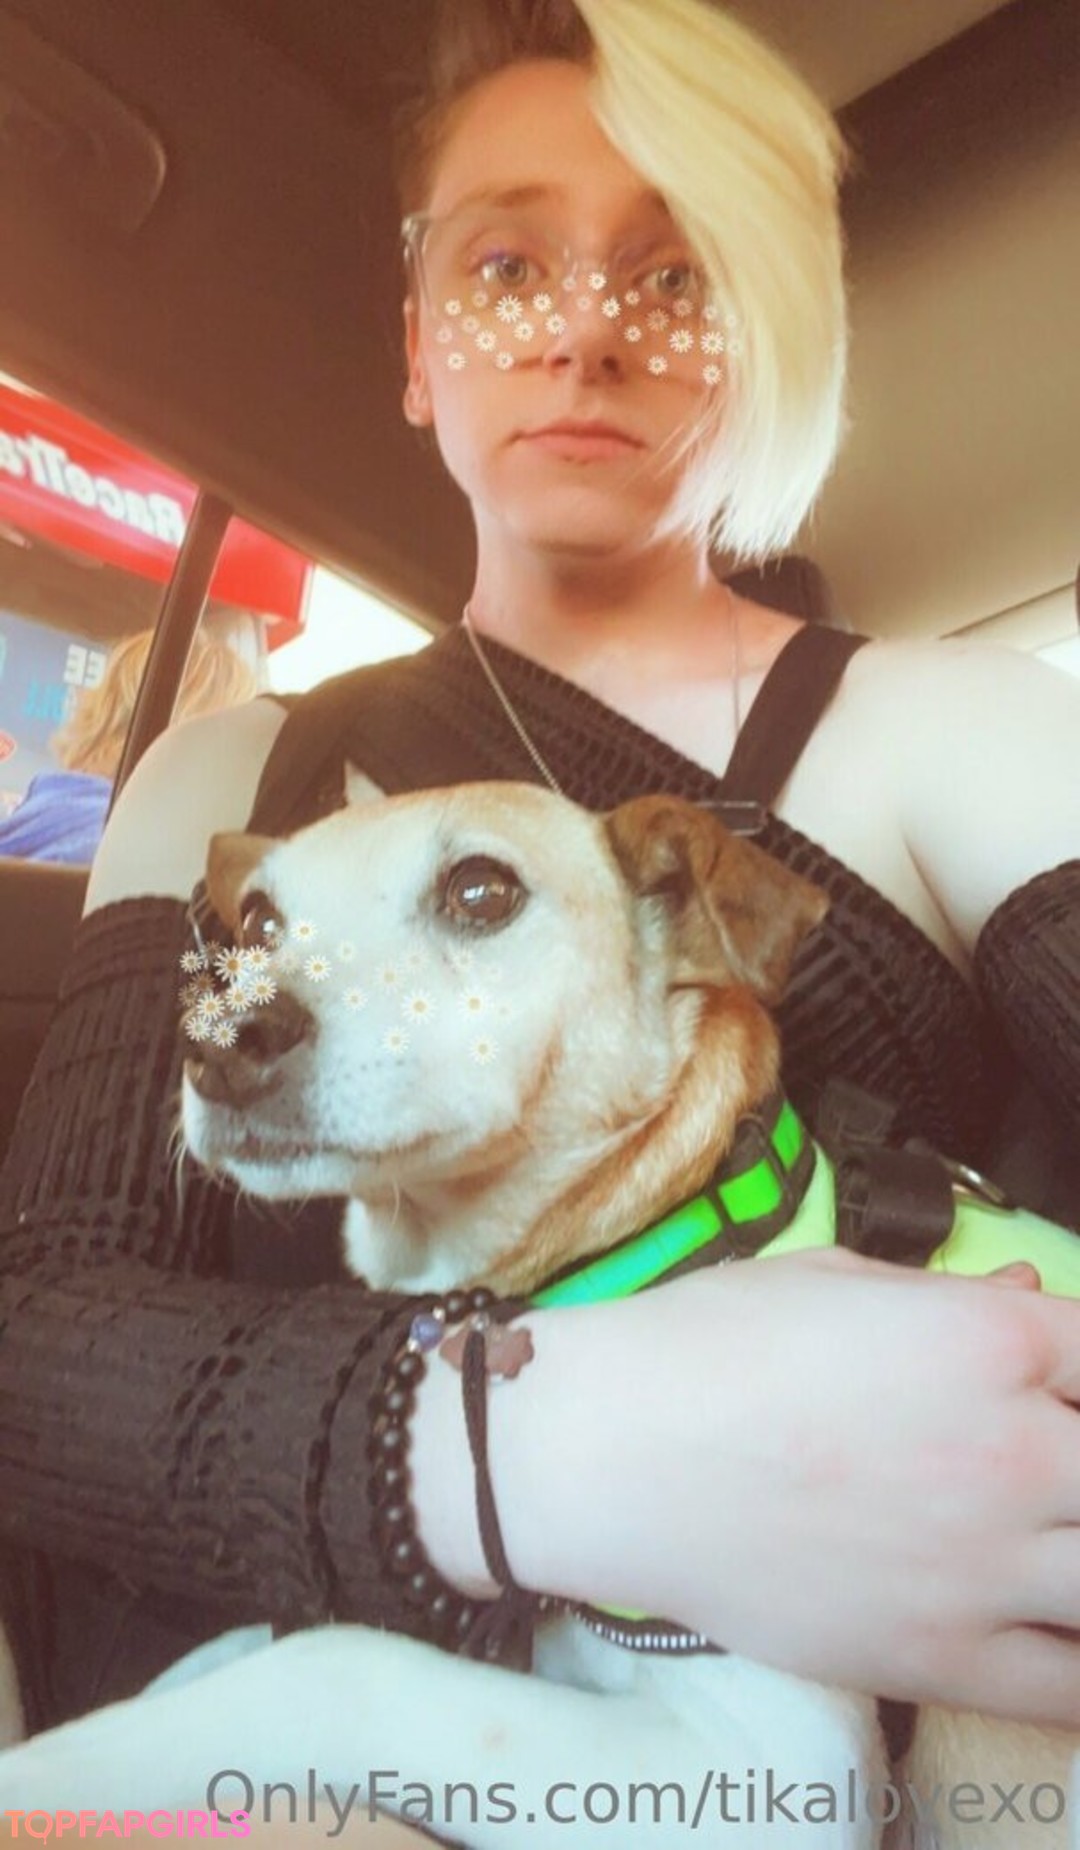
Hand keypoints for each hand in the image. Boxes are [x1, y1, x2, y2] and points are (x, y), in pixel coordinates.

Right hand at [417, 1249, 1079, 1725]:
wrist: (608, 1452)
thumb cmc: (706, 1346)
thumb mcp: (834, 1282)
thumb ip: (952, 1296)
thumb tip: (1027, 1291)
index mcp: (990, 1341)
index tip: (1063, 1389)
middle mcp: (1012, 1451)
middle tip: (1045, 1465)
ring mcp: (984, 1563)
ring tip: (1048, 1541)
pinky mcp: (941, 1656)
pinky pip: (1072, 1687)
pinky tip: (1059, 1630)